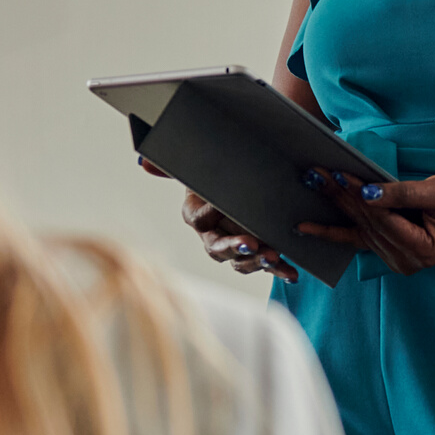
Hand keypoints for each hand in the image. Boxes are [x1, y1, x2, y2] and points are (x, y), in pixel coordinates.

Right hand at [141, 155, 296, 280]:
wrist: (244, 183)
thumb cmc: (219, 175)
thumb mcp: (201, 167)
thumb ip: (175, 166)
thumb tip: (143, 162)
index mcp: (197, 214)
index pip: (197, 219)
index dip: (208, 215)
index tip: (220, 207)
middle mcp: (214, 235)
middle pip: (218, 248)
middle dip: (234, 248)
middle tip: (250, 245)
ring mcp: (236, 247)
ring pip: (242, 262)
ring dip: (258, 262)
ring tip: (274, 257)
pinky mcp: (258, 253)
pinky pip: (268, 266)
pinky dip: (280, 270)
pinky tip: (291, 273)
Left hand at [296, 170, 434, 275]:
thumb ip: (401, 194)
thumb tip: (367, 192)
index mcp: (423, 251)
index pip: (385, 221)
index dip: (361, 197)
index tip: (339, 174)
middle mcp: (407, 262)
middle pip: (367, 225)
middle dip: (341, 197)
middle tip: (315, 174)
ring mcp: (396, 261)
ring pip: (359, 229)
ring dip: (335, 205)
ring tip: (313, 182)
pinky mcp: (386, 252)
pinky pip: (356, 240)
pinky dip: (332, 231)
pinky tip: (306, 227)